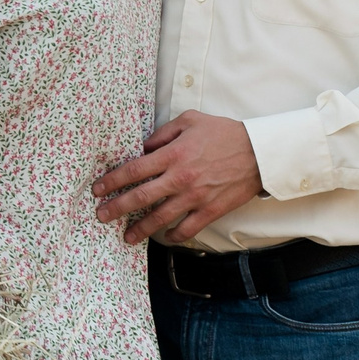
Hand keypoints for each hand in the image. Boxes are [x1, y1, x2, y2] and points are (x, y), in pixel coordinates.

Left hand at [92, 111, 262, 245]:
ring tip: (126, 236)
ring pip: (160, 217)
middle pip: (140, 197)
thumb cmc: (225, 133)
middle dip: (117, 208)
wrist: (261, 152)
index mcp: (172, 155)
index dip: (111, 181)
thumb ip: (163, 134)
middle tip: (101, 215)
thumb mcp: (190, 121)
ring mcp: (195, 197)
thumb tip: (143, 147)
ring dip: (140, 228)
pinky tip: (165, 237)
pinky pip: (188, 228)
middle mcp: (180, 178)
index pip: (133, 170)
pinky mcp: (211, 210)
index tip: (98, 189)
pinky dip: (174, 236)